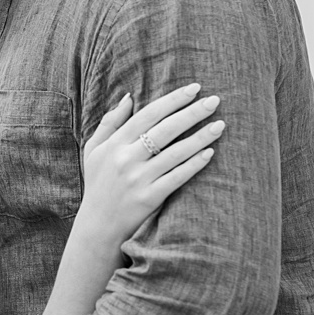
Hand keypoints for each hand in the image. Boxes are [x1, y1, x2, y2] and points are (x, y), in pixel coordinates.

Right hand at [80, 83, 223, 240]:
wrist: (97, 226)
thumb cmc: (98, 184)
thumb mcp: (94, 150)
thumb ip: (110, 122)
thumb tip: (129, 97)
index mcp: (115, 143)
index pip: (148, 114)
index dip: (173, 100)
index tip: (194, 88)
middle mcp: (126, 159)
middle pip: (165, 130)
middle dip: (192, 113)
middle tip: (214, 101)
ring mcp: (139, 179)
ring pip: (175, 153)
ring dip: (200, 137)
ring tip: (220, 124)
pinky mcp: (150, 198)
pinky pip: (177, 177)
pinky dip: (194, 164)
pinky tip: (210, 153)